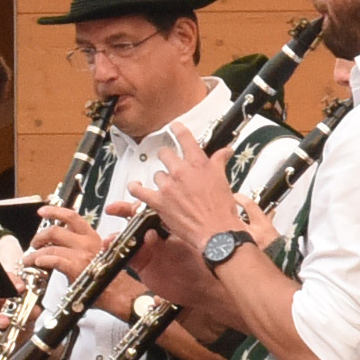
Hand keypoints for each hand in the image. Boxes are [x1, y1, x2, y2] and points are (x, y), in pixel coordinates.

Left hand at [23, 209, 110, 281]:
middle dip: (39, 237)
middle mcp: (87, 242)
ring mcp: (82, 255)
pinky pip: (54, 261)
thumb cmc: (107, 277)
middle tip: (34, 244)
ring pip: (50, 248)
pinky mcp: (76, 268)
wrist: (119, 293)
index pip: (72, 217)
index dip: (54, 211)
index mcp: (91, 237)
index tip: (42, 211)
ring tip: (29, 260)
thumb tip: (57, 244)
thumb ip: (79, 246)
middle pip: (56, 231)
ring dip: (35, 254)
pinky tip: (37, 264)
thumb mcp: (96, 254)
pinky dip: (43, 261)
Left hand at [133, 141, 241, 265]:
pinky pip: (140, 191)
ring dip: (162, 180)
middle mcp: (181, 171)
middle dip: (168, 158)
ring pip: (157, 174)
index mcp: (198, 163)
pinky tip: (134, 186)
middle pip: (165, 154)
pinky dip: (136, 188)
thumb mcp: (223, 180)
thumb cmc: (221, 209)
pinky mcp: (159, 201)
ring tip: (169, 189)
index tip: (174, 127)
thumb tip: (225, 151)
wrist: (216, 232)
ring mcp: (168, 186)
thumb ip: (219, 162)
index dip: (177, 129)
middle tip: (172, 166)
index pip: (184, 137)